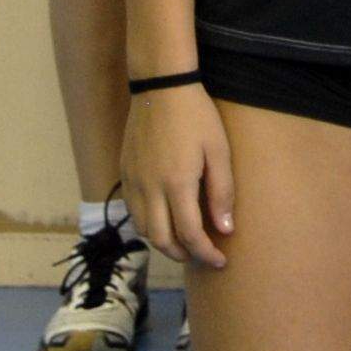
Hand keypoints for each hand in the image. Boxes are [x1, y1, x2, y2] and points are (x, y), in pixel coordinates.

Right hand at [124, 86, 233, 268]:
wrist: (161, 89)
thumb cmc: (198, 118)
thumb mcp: (219, 151)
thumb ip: (222, 192)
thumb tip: (225, 229)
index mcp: (177, 184)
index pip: (190, 235)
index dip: (205, 253)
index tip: (221, 261)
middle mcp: (149, 189)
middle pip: (162, 240)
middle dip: (183, 255)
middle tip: (203, 257)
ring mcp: (133, 182)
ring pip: (143, 230)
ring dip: (164, 243)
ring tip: (186, 243)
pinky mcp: (125, 174)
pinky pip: (133, 212)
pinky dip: (149, 226)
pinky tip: (165, 221)